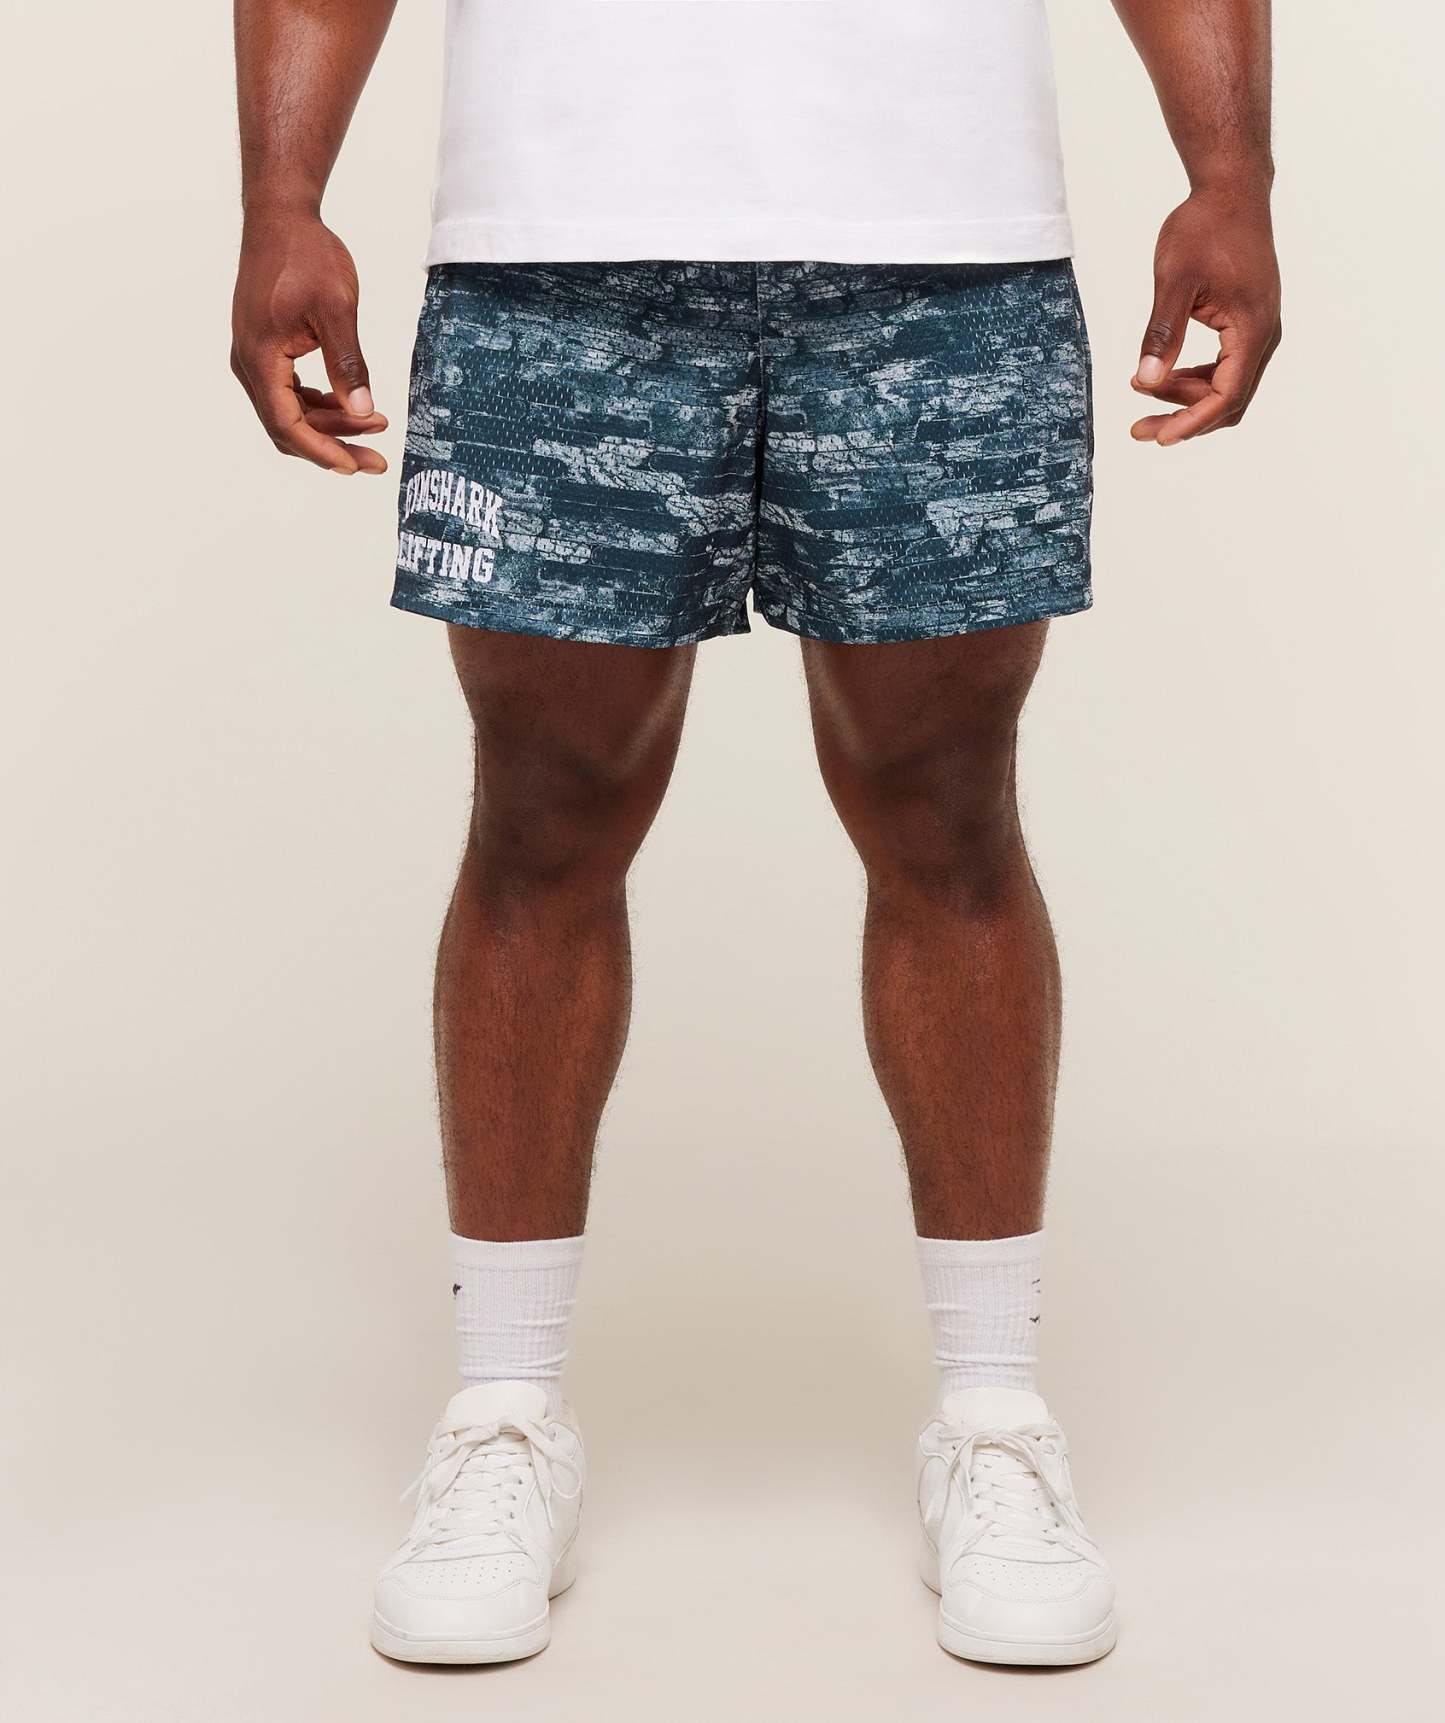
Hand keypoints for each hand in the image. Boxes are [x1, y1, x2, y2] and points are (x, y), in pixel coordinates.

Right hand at [231, 211, 388, 474]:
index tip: (356, 466)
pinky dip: (320, 406)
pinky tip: (351, 405)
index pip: (287, 424)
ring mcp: (254, 357)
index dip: (322, 451)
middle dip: (333, 446)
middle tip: (377, 460)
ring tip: (376, 425)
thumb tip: (362, 411)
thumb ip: (348, 363)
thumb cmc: (306, 254)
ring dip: (331, 426)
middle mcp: (249, 363)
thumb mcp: (337, 309)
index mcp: (260, 357)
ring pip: (290, 412)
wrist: (280, 217)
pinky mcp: (265, 350)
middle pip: (288, 427)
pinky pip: (289, 393)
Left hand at [1130, 188, 1281, 445]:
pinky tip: (1160, 374)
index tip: (1158, 437)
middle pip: (1228, 399)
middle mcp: (1264, 334)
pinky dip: (1193, 378)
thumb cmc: (1204, 228)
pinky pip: (1225, 366)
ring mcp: (1259, 329)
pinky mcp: (1248, 321)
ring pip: (1226, 385)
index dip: (1191, 422)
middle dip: (1184, 418)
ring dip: (1185, 398)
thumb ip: (1161, 333)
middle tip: (1138, 429)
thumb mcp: (1175, 281)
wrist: (1231, 190)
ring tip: (1140, 391)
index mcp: (1253, 329)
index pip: (1225, 395)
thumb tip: (1145, 381)